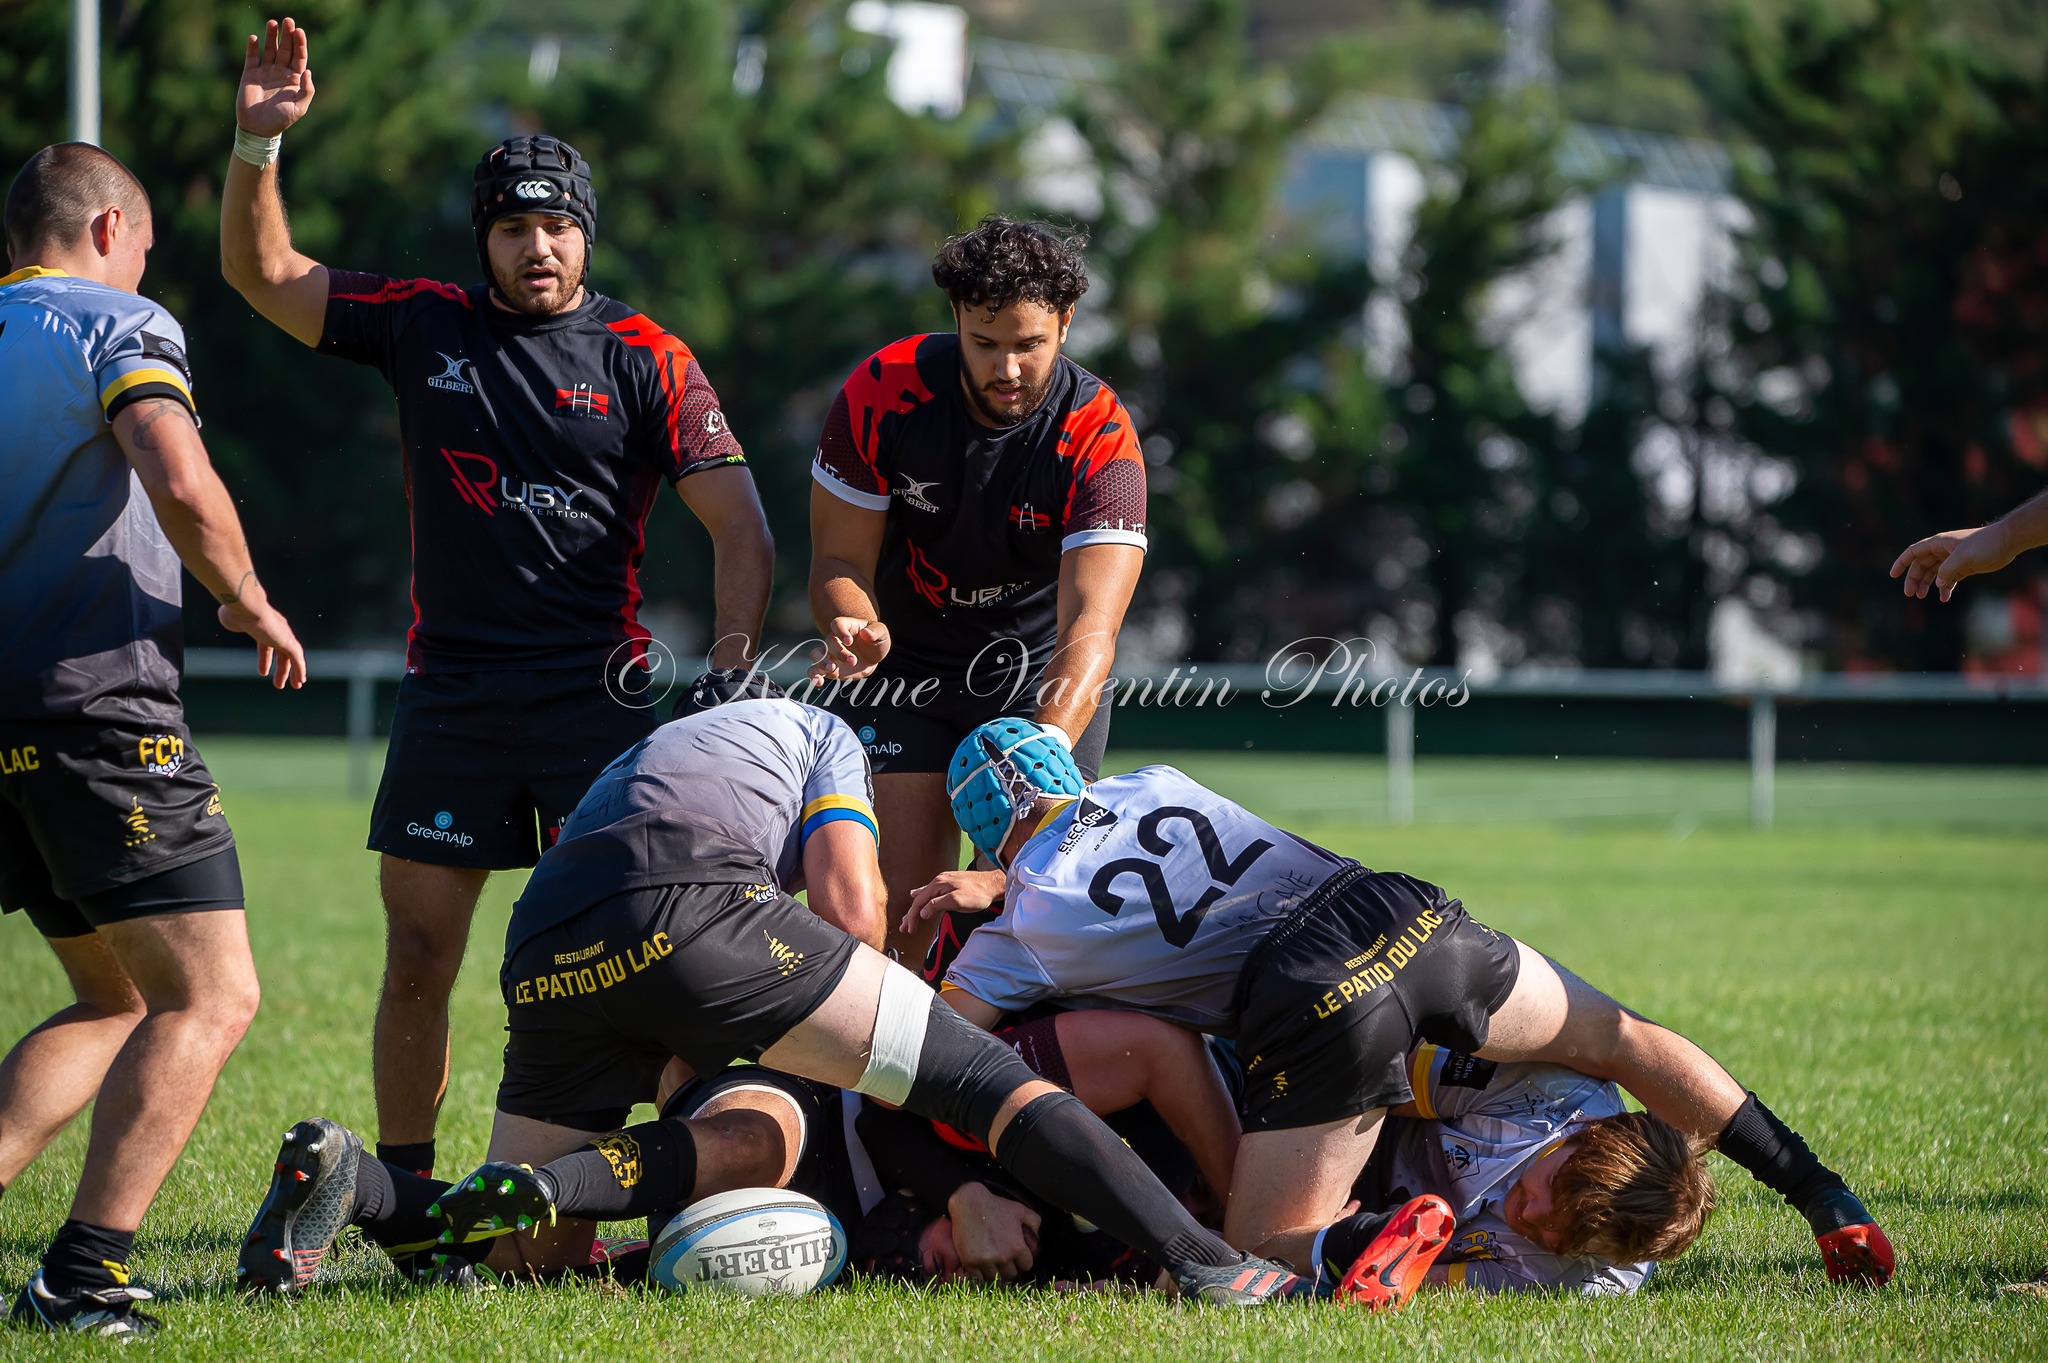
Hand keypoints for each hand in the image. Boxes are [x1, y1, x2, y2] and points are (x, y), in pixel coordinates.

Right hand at [218, 593, 307, 688]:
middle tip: (279, 684)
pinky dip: (300, 669)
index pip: (266, 646)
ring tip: (295, 686)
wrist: (246, 606)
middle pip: (282, 652)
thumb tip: (229, 618)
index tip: (263, 672)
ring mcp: (283, 635)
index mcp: (262, 626)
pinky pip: (297, 658)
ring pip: (292, 656)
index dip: (265, 660)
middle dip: (282, 668)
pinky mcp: (288, 641)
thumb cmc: (236, 611)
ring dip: (293, 672)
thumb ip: (233, 621)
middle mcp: (276, 630)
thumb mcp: (231, 618)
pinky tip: (300, 680)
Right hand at [238, 17, 315, 136]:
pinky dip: (252, 47)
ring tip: (272, 23)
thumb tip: (308, 71)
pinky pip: (252, 57)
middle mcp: (280, 73)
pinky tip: (254, 38)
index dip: (300, 44)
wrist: (258, 128)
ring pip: (269, 49)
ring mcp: (265, 72)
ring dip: (271, 36)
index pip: (299, 57)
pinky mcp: (250, 74)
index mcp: (294, 80)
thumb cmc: (281, 120)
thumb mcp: (299, 108)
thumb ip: (307, 91)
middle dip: (287, 35)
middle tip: (288, 20)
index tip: (299, 31)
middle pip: (285, 49)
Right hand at [808, 617, 889, 682]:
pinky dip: (814, 676)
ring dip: (822, 662)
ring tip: (832, 669)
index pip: (837, 624)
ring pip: (816, 655)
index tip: (849, 641)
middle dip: (840, 653)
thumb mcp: (881, 633)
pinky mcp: (829, 668)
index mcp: (846, 627)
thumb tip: (866, 633)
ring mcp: (829, 654)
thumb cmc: (874, 640)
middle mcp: (834, 639)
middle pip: (829, 642)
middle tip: (853, 661)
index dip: (840, 632)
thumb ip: (876, 631)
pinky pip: (816, 670)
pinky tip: (818, 682)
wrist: (871, 656)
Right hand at [902, 869, 1005, 934]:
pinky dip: (923, 900)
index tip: (909, 929)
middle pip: (919, 900)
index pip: (919, 902)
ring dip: (916, 909)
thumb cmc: (977, 893)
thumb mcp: (957, 901)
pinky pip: (931, 893)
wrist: (994, 884)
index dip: (912, 916)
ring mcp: (944, 882)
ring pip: (925, 897)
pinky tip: (917, 896)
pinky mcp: (950, 885)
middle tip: (904, 928)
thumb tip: (922, 911)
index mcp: (938, 884)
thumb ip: (938, 905)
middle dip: (911, 915)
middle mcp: (938, 882)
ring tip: (908, 919)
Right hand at [947, 1182, 1039, 1282]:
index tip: (1016, 1259)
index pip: (1026, 1266)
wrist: (969, 1203)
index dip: (1022, 1262)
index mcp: (1017, 1247)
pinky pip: (978, 1278)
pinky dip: (980, 1275)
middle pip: (1011, 1275)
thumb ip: (1034, 1221)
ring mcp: (986, 1260)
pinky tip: (980, 1267)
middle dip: (1009, 1269)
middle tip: (1003, 1262)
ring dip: (995, 1273)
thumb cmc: (996, 1205)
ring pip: (995, 1279)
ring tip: (992, 1265)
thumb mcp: (1020, 1209)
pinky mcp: (970, 1262)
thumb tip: (1038, 1234)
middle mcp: (1003, 1256)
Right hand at [1889, 523, 2013, 601]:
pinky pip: (1948, 579)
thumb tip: (1937, 584)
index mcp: (1938, 544)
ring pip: (1933, 573)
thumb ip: (1946, 570)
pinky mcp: (1963, 567)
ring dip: (1927, 585)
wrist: (2006, 542)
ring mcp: (1952, 559)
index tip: (1893, 575)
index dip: (1902, 563)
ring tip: (1923, 597)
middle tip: (1911, 594)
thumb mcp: (1962, 557)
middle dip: (1914, 579)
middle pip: (1921, 565)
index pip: (1914, 552)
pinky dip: (1944, 588)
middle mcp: (1943, 551)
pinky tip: (1945, 597)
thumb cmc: (1984, 544)